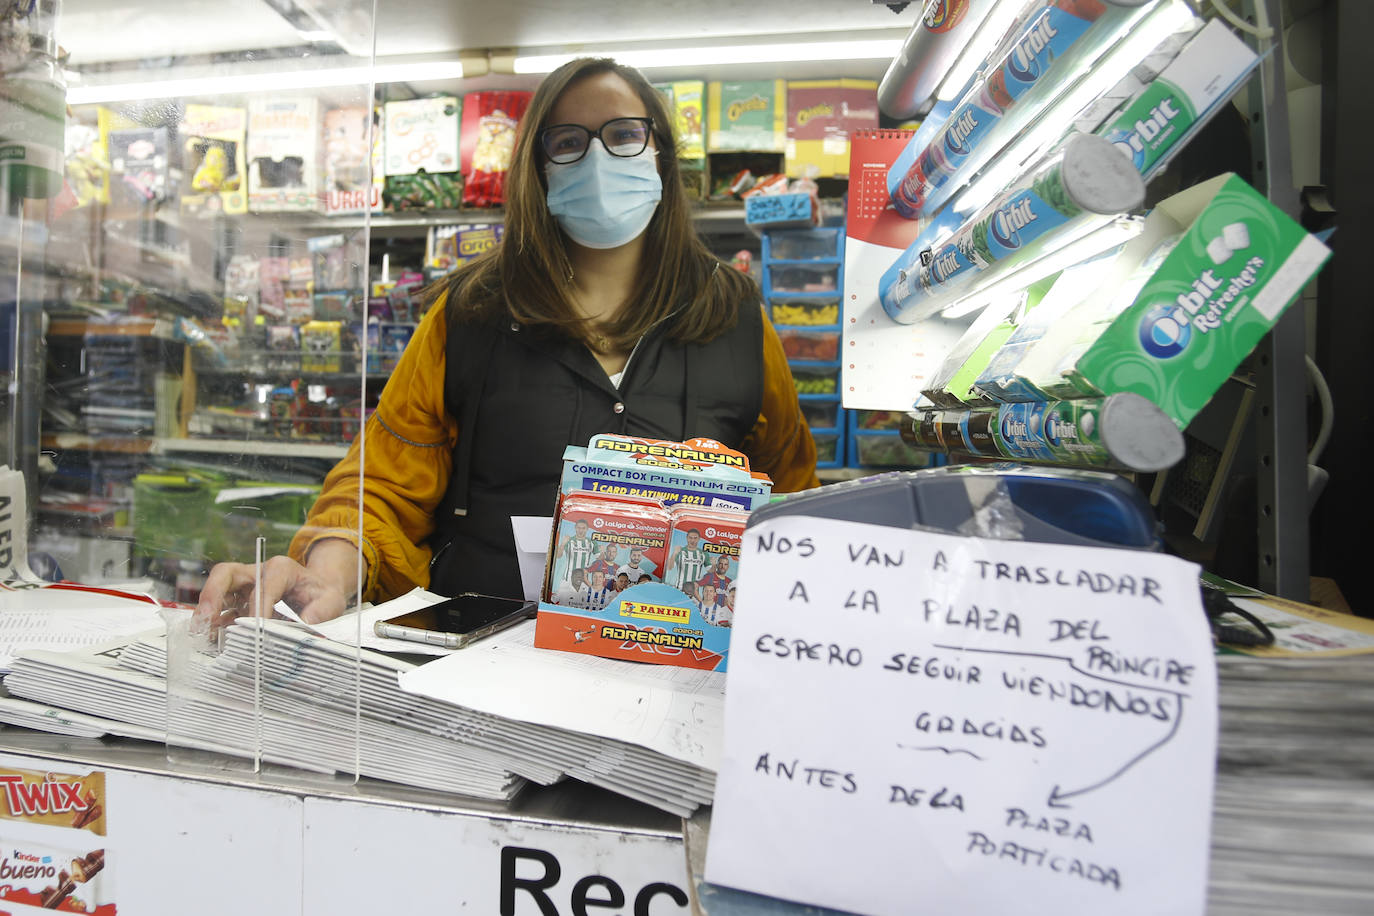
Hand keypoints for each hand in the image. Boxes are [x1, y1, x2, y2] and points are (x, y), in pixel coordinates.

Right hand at [195, 555, 351, 628]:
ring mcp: (245, 586)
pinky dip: (214, 624)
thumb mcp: (331, 601)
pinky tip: (211, 640)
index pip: (263, 586)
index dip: (257, 608)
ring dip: (206, 611)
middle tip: (206, 618)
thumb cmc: (322, 594)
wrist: (319, 591)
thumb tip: (307, 623)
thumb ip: (321, 612)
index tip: (256, 629)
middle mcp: (257, 573)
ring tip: (200, 634)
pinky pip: (222, 610)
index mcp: (281, 569)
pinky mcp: (238, 602)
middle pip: (226, 574)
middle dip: (212, 594)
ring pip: (217, 590)